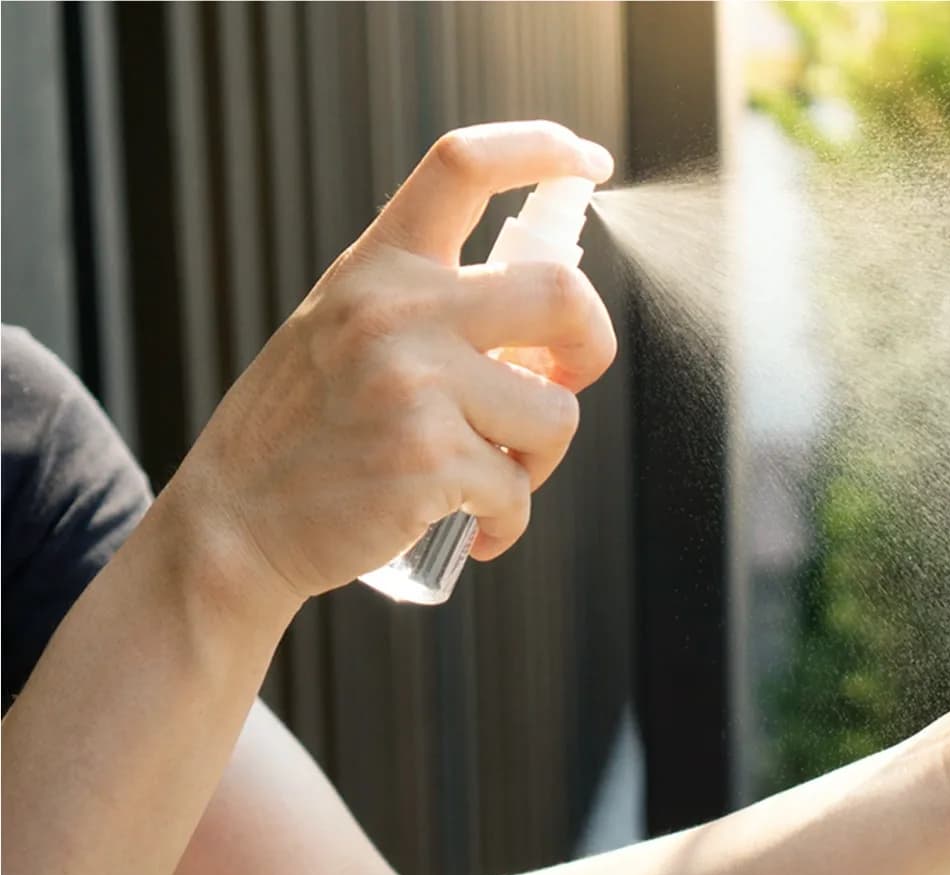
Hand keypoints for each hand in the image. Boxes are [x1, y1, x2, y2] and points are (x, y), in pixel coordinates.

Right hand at [158, 121, 616, 604]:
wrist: (233, 525)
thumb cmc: (302, 435)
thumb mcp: (343, 333)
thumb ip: (431, 312)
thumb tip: (553, 334)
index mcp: (378, 268)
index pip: (464, 165)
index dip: (542, 147)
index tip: (590, 161)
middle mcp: (396, 311)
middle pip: (563, 294)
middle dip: (592, 345)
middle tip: (564, 382)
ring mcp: (414, 383)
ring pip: (557, 413)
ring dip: (539, 458)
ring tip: (488, 479)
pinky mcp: (429, 460)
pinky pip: (518, 490)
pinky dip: (507, 520)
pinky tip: (471, 528)